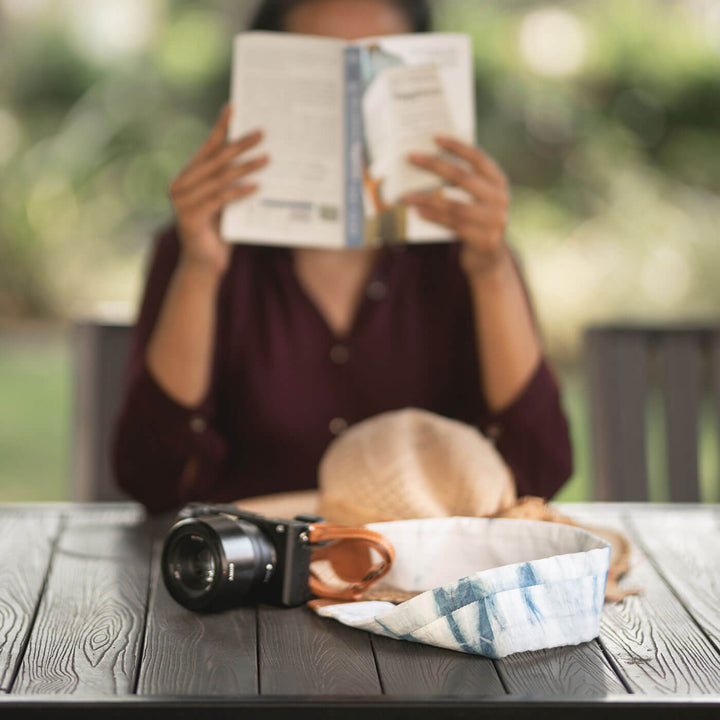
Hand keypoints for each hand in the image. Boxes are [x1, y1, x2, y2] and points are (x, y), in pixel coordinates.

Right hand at [169, 104, 268, 276]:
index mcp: (187, 177)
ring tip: (267, 159)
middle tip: (262, 134)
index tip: (234, 108)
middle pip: (215, 160)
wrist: (204, 266)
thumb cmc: (218, 233)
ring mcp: (182, 203)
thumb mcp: (224, 203)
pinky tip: (256, 186)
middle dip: (240, 145)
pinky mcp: (190, 218)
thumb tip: (254, 157)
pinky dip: (238, 192)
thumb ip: (229, 182)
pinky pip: (219, 199)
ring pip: (219, 179)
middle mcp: (180, 186)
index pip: (207, 147)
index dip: (221, 127)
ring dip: (245, 167)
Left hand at [404, 136, 509, 276]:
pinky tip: (418, 213)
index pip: (479, 158)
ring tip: (405, 195)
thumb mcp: (477, 199)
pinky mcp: (484, 240)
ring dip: (427, 199)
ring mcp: (494, 221)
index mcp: (499, 182)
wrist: (489, 259)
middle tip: (411, 158)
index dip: (457, 147)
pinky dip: (435, 218)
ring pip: (455, 205)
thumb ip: (464, 182)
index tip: (435, 138)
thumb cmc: (476, 222)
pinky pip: (454, 226)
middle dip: (435, 166)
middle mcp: (500, 199)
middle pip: (463, 178)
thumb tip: (430, 160)